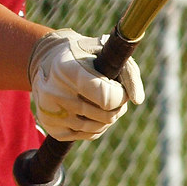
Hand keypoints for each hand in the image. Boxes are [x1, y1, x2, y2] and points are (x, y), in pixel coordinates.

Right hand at [28, 29, 143, 141]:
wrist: (49, 61)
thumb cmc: (84, 54)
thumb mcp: (105, 49)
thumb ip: (128, 71)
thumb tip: (137, 100)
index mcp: (66, 69)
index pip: (106, 98)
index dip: (121, 95)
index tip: (120, 87)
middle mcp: (54, 92)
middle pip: (105, 116)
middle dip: (117, 106)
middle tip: (114, 94)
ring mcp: (50, 112)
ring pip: (98, 128)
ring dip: (108, 117)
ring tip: (104, 101)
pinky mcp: (50, 126)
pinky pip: (87, 135)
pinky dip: (96, 125)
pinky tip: (91, 110)